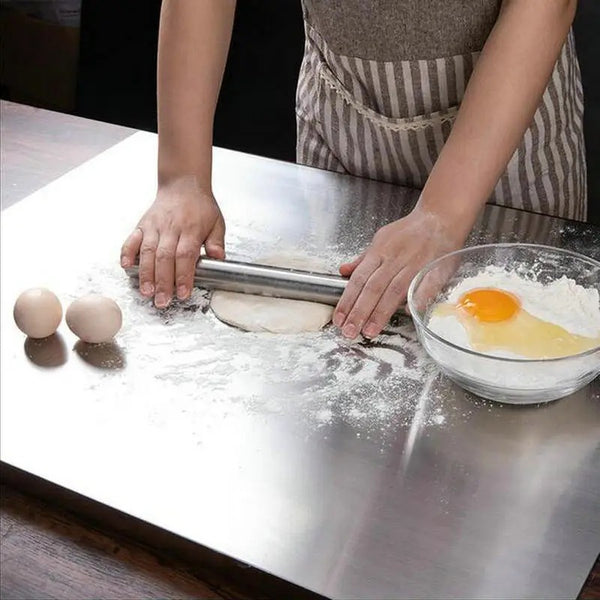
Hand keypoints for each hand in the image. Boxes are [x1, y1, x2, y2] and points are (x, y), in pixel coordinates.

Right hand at [120, 176, 224, 307]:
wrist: (182, 184)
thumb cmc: (200, 207)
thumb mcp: (216, 222)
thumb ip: (216, 242)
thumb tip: (218, 257)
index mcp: (190, 229)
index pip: (185, 255)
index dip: (183, 275)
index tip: (183, 293)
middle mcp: (170, 228)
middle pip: (164, 258)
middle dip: (163, 282)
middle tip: (162, 301)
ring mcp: (154, 226)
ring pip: (147, 252)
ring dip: (145, 274)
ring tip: (146, 292)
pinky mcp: (142, 225)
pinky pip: (131, 239)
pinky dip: (126, 253)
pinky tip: (126, 266)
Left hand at [333, 206, 469, 338]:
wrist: (441, 217)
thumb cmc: (410, 231)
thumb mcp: (381, 239)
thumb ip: (363, 259)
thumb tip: (343, 271)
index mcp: (379, 252)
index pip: (358, 280)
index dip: (347, 300)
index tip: (339, 319)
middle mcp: (394, 260)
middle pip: (373, 288)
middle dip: (359, 312)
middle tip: (350, 332)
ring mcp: (415, 265)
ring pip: (394, 291)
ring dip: (381, 312)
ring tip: (369, 331)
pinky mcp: (435, 269)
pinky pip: (426, 286)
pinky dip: (417, 299)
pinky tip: (407, 313)